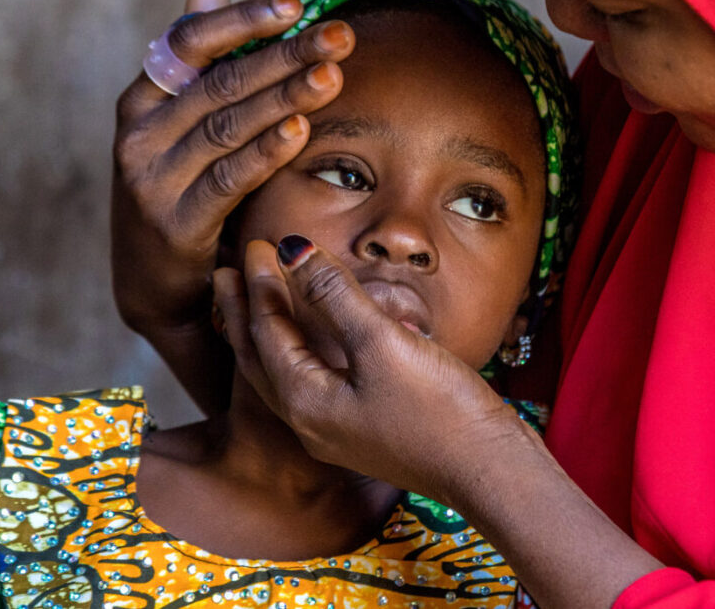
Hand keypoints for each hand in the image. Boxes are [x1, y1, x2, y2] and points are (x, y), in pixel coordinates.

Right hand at [111, 0, 355, 335]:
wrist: (156, 286)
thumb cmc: (180, 189)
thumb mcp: (180, 124)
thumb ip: (199, 58)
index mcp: (142, 100)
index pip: (190, 42)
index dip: (242, 20)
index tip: (295, 6)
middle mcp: (139, 133)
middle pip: (221, 82)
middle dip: (285, 55)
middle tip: (340, 37)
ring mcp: (153, 179)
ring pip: (229, 127)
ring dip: (285, 98)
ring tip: (331, 76)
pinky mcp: (175, 223)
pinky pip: (228, 178)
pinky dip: (265, 151)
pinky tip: (301, 130)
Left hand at [214, 236, 528, 501]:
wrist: (489, 471)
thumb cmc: (438, 410)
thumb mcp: (382, 343)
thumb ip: (335, 295)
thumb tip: (294, 252)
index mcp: (304, 401)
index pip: (267, 331)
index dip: (260, 284)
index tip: (259, 243)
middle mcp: (311, 421)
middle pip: (261, 357)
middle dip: (244, 312)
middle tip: (225, 274)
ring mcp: (338, 430)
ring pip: (289, 371)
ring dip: (273, 332)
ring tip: (264, 300)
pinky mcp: (366, 430)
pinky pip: (319, 382)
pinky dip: (308, 351)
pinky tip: (323, 339)